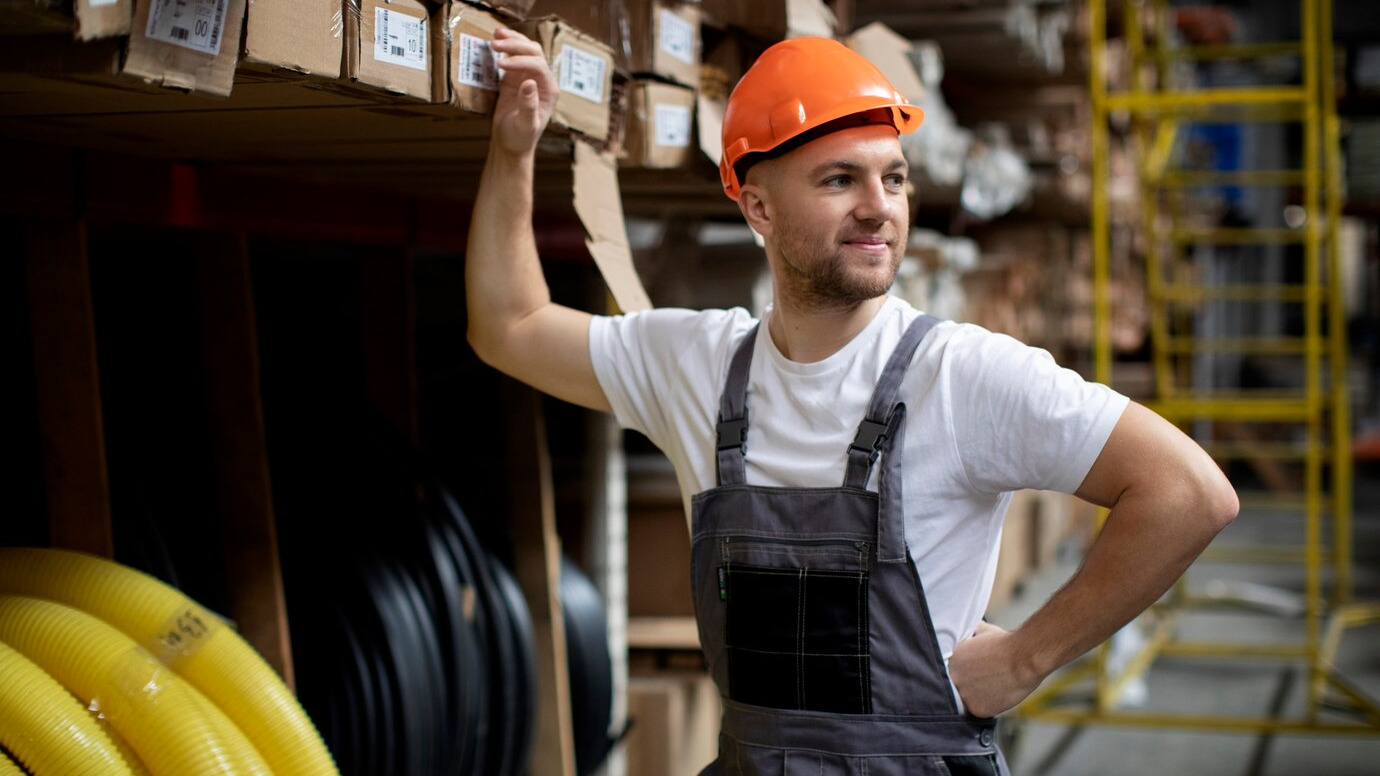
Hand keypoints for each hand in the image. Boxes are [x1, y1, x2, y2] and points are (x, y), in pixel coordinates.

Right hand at [489, 28, 557, 156]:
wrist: (511, 144)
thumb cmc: (520, 138)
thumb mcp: (525, 125)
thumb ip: (529, 105)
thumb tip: (529, 82)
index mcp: (549, 90)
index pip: (538, 65)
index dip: (520, 61)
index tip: (500, 65)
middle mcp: (543, 80)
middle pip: (534, 52)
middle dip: (516, 45)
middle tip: (495, 44)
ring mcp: (530, 75)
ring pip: (526, 49)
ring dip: (512, 40)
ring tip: (495, 35)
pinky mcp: (517, 76)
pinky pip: (514, 55)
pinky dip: (506, 45)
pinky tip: (495, 39)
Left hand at [947, 621, 1043, 718]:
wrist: (1024, 657)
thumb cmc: (1006, 643)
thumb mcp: (983, 631)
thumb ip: (972, 633)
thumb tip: (971, 629)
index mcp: (951, 660)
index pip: (953, 672)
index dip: (966, 673)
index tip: (977, 672)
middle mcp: (953, 678)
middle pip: (959, 686)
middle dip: (971, 684)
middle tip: (987, 679)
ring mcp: (963, 695)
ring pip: (969, 699)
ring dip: (979, 696)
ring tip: (995, 686)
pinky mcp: (976, 709)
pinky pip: (980, 710)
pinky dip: (990, 705)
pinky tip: (1000, 694)